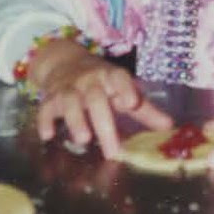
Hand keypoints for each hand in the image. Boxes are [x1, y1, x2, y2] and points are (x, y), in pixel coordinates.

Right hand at [31, 39, 172, 158]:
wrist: (64, 62)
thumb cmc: (102, 83)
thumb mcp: (123, 90)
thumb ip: (144, 109)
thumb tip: (169, 126)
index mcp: (111, 76)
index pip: (119, 78)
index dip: (125, 89)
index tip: (131, 103)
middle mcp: (89, 81)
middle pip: (96, 100)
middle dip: (103, 124)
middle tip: (112, 151)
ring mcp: (68, 88)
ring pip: (70, 102)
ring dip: (76, 120)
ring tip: (83, 140)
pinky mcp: (49, 98)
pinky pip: (44, 109)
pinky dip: (45, 121)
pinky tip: (48, 135)